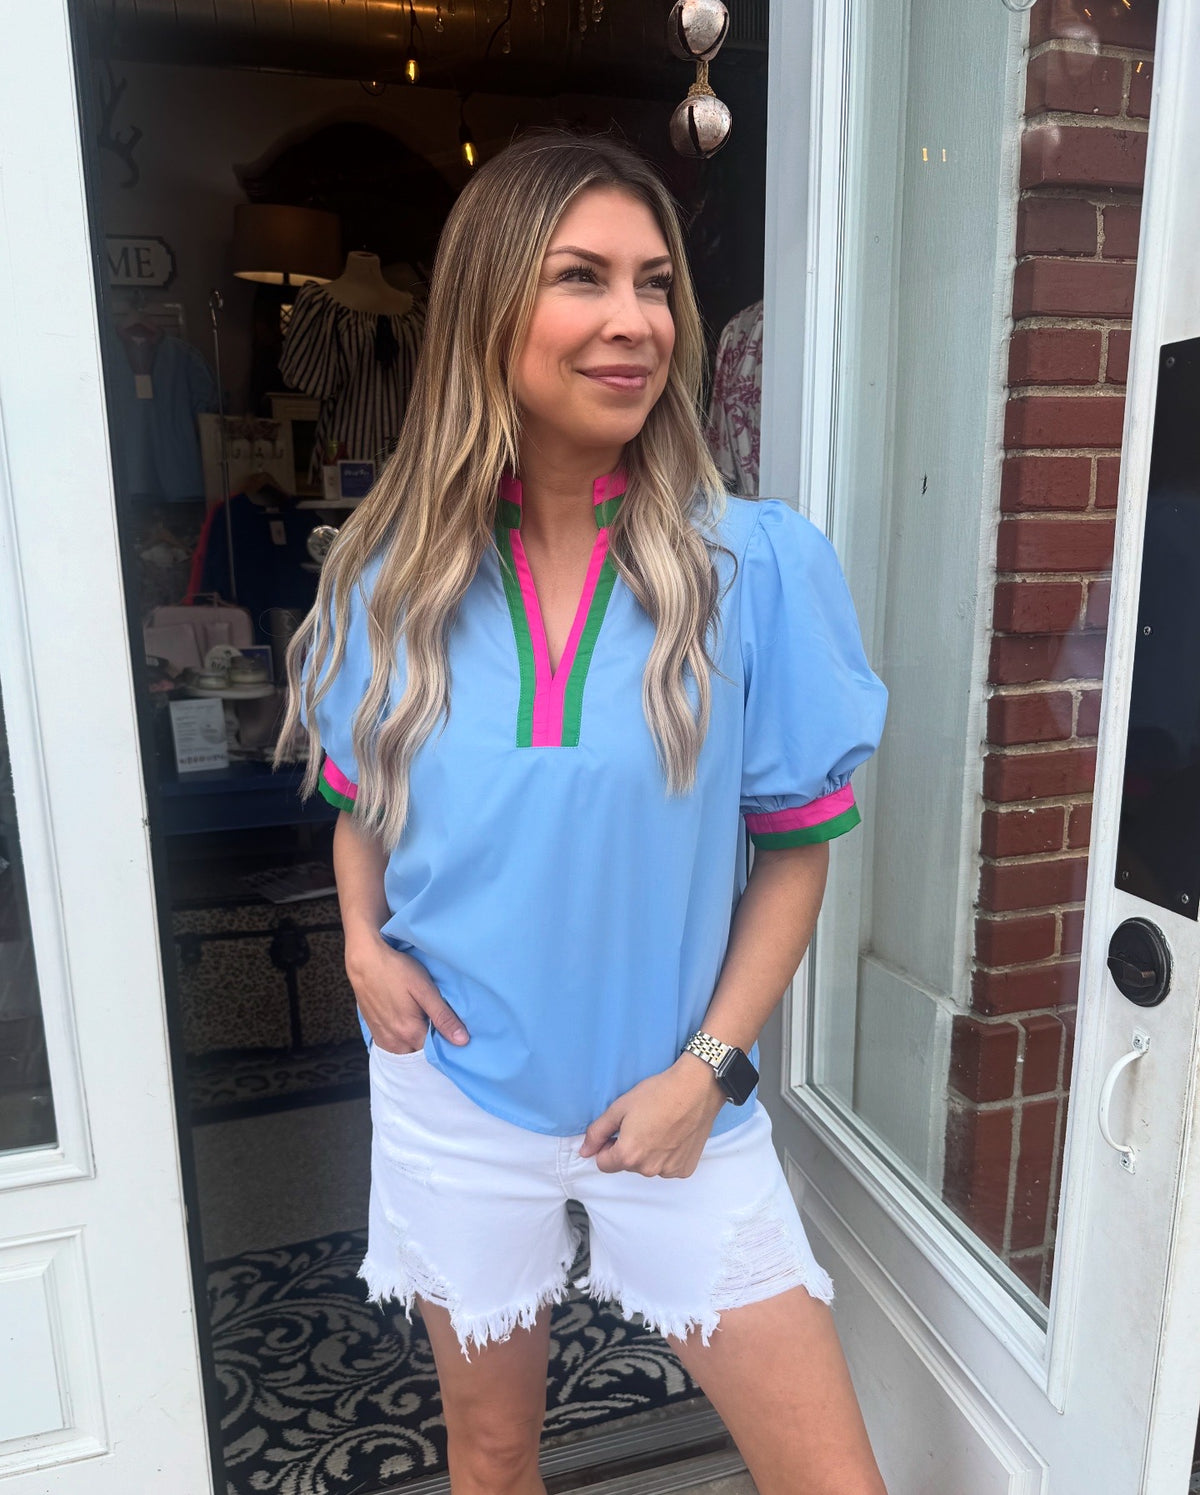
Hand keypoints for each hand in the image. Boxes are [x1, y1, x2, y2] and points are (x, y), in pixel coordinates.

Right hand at [344, 929, 468, 1054]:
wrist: (364, 962)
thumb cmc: (397, 970)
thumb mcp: (424, 989)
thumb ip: (443, 1017)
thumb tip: (463, 1041)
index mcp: (411, 1033)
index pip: (437, 1052)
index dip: (447, 1042)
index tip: (454, 1030)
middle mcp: (396, 1042)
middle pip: (422, 1053)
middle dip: (432, 1043)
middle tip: (440, 1022)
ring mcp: (383, 1039)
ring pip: (408, 1051)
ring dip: (417, 1042)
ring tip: (424, 1020)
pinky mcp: (375, 1033)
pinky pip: (394, 1047)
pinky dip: (404, 1041)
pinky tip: (408, 1022)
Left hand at [578, 1055, 726, 1177]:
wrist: (696, 1088)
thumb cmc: (658, 1093)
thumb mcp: (619, 1107)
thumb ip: (598, 1132)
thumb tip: (584, 1151)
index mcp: (628, 1155)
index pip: (603, 1163)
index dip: (607, 1145)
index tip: (619, 1129)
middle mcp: (648, 1169)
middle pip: (627, 1164)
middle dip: (629, 1148)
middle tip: (642, 1123)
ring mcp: (669, 1171)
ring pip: (647, 1166)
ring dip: (649, 1152)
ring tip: (660, 1127)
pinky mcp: (685, 1168)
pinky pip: (667, 1166)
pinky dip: (667, 1155)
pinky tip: (674, 1134)